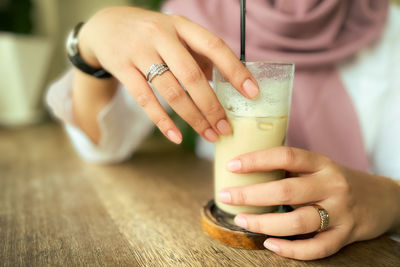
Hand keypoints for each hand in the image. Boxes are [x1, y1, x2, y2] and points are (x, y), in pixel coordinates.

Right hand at [78, 6, 258, 143]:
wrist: (105, 26)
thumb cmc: (150, 34)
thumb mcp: (175, 34)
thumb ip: (197, 55)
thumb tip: (222, 84)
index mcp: (181, 26)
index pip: (214, 46)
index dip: (234, 70)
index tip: (252, 93)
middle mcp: (161, 36)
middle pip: (192, 75)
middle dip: (212, 106)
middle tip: (226, 128)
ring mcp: (139, 52)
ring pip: (171, 91)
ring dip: (193, 118)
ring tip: (209, 135)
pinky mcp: (122, 69)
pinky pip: (145, 100)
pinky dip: (163, 121)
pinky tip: (177, 136)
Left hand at [217, 147, 399, 259]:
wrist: (382, 199)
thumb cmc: (337, 181)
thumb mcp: (319, 167)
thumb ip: (291, 168)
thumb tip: (249, 170)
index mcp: (321, 164)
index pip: (287, 156)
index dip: (257, 160)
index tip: (232, 166)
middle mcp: (331, 185)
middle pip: (286, 191)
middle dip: (250, 195)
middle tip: (226, 196)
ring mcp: (340, 212)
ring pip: (298, 222)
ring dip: (265, 224)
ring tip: (241, 221)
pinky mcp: (345, 236)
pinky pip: (316, 248)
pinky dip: (291, 249)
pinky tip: (270, 244)